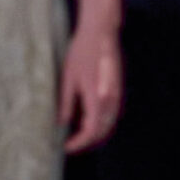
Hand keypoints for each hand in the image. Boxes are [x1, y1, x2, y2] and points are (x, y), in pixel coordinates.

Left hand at [59, 23, 122, 153]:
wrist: (101, 32)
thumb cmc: (81, 51)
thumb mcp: (68, 77)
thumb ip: (66, 103)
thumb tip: (61, 122)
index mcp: (96, 97)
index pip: (91, 130)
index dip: (79, 142)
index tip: (66, 147)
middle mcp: (110, 99)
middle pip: (103, 130)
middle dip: (87, 140)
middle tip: (70, 143)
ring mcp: (116, 94)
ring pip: (109, 123)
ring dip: (95, 132)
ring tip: (77, 133)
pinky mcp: (117, 89)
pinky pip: (111, 113)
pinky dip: (101, 121)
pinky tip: (86, 118)